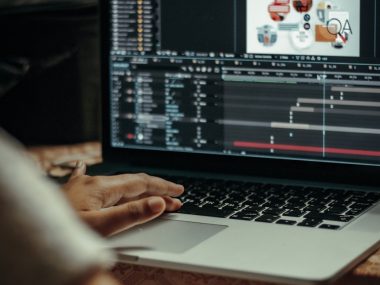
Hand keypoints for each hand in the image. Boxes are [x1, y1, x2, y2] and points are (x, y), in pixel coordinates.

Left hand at [63, 161, 183, 235]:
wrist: (29, 230)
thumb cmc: (62, 231)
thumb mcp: (100, 226)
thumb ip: (130, 214)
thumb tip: (158, 203)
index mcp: (101, 187)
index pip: (141, 183)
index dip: (162, 187)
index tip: (178, 192)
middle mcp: (94, 182)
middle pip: (133, 182)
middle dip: (156, 189)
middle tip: (174, 197)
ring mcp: (84, 186)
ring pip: (119, 184)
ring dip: (139, 189)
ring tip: (154, 194)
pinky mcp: (76, 193)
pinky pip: (97, 182)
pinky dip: (104, 180)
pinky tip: (87, 167)